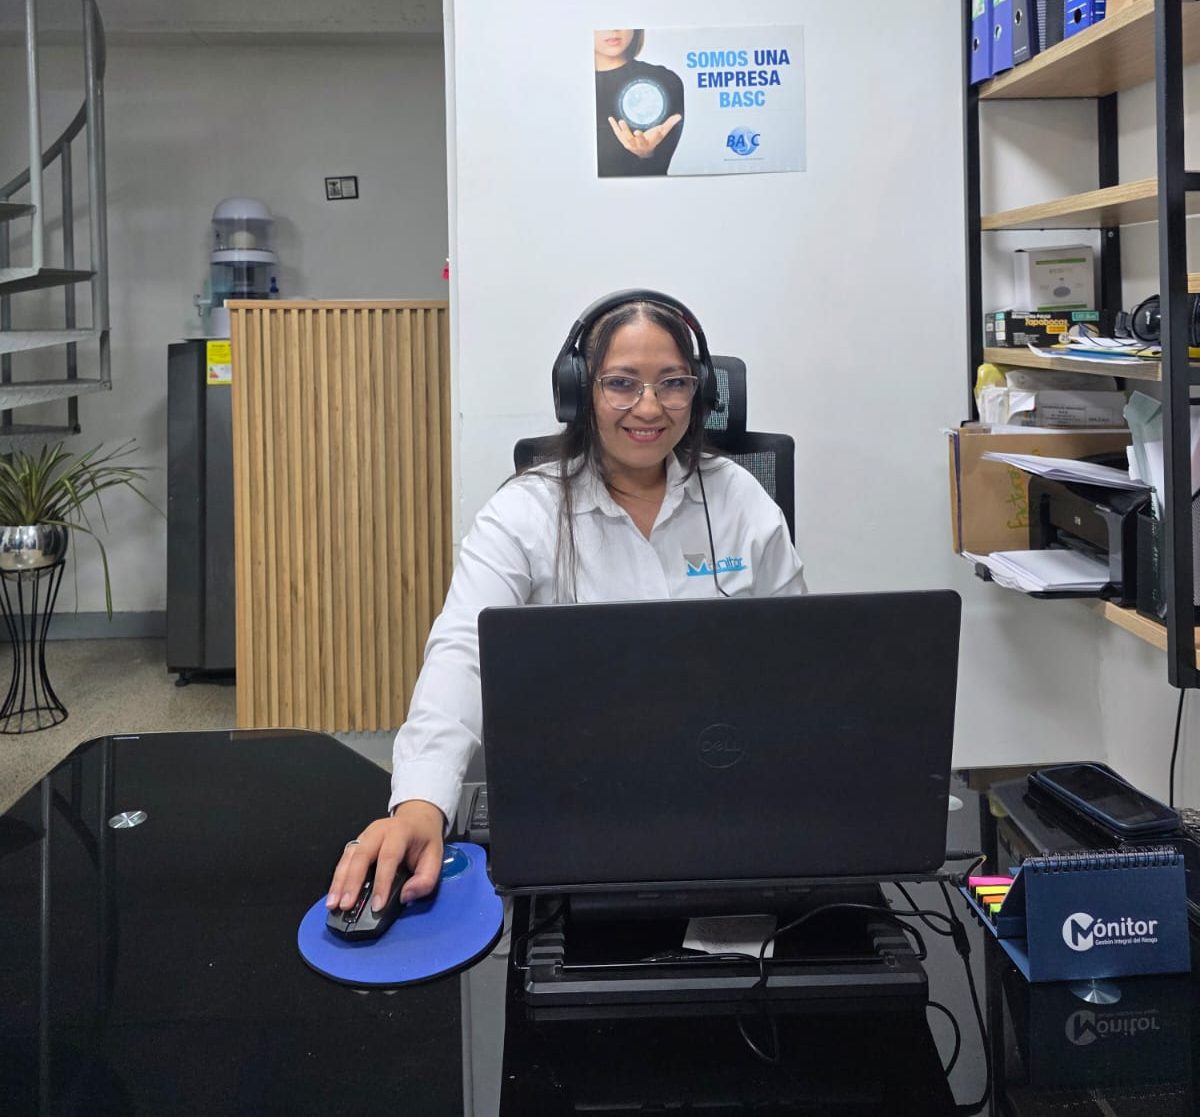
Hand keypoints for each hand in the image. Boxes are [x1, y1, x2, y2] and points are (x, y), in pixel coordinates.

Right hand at [325, 800, 444, 912]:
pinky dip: (338, 878)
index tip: (377, 905)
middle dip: (352, 883)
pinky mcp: (357, 842)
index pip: (388, 857)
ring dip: (339, 882)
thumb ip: (425, 880)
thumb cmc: (424, 840)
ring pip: (348, 858)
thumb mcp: (436, 858)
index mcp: (400, 832)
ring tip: (334, 904)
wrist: (417, 818)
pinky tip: (334, 894)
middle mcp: (379, 831)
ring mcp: (365, 835)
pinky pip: (344, 860)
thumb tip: (406, 896)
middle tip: (346, 906)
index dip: (382, 883)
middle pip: (362, 856)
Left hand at [608, 113, 681, 158]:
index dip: (645, 136)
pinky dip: (614, 127)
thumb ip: (669, 124)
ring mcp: (630, 144)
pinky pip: (618, 134)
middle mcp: (638, 145)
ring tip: (619, 121)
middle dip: (631, 134)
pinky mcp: (624, 140)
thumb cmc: (653, 139)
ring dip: (622, 130)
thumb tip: (679, 116)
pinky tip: (611, 119)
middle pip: (634, 140)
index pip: (647, 140)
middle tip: (628, 126)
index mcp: (648, 143)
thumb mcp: (662, 132)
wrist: (644, 150)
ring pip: (625, 138)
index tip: (643, 131)